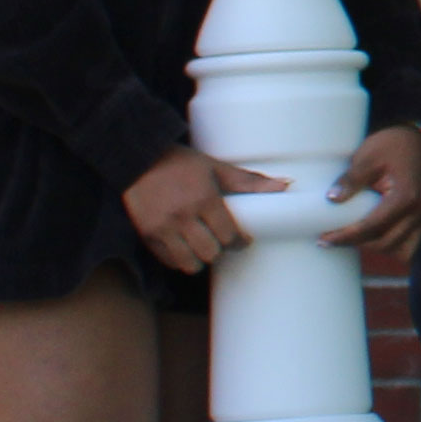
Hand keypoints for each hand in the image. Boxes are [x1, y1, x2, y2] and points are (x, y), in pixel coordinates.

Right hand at [120, 148, 274, 275]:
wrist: (136, 158)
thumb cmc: (180, 162)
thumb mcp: (215, 167)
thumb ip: (248, 181)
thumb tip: (284, 185)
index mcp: (204, 199)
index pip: (229, 235)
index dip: (239, 242)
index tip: (242, 240)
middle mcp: (182, 216)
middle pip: (211, 253)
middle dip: (220, 250)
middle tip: (222, 242)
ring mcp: (162, 227)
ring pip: (189, 263)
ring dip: (200, 259)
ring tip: (203, 247)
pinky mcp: (146, 234)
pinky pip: (168, 260)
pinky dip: (179, 259)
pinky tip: (185, 248)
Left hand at [321, 125, 420, 260]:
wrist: (414, 142)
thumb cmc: (390, 146)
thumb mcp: (367, 157)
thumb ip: (351, 179)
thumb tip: (332, 199)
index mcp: (406, 196)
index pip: (373, 226)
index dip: (347, 236)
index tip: (324, 239)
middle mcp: (418, 211)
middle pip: (384, 242)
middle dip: (355, 244)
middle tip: (328, 239)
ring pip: (396, 249)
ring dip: (371, 246)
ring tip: (346, 237)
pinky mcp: (418, 220)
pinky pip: (405, 246)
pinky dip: (387, 246)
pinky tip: (368, 238)